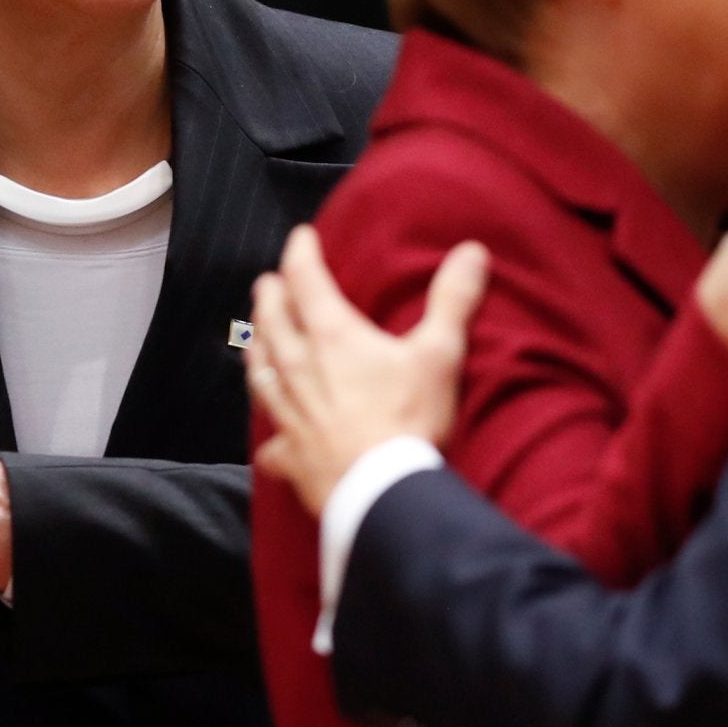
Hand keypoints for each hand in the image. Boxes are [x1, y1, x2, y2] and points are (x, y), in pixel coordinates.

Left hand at [250, 228, 489, 517]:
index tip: (301, 236)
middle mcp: (299, 368)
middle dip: (270, 297)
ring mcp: (289, 412)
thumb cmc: (408, 418)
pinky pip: (272, 443)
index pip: (306, 280)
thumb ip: (452, 300)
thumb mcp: (438, 353)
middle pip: (271, 322)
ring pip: (261, 372)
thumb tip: (471, 251)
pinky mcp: (290, 454)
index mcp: (331, 336)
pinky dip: (271, 437)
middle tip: (269, 282)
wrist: (381, 490)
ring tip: (256, 339)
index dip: (300, 253)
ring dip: (257, 350)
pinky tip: (272, 441)